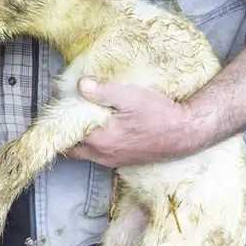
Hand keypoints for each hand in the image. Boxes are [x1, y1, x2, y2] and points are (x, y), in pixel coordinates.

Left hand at [65, 78, 203, 167]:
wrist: (186, 132)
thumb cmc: (159, 114)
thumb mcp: (131, 96)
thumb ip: (103, 91)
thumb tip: (80, 85)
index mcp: (100, 141)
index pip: (66, 135)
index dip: (60, 120)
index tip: (59, 105)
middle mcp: (103, 155)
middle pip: (72, 147)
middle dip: (66, 131)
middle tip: (68, 112)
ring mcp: (114, 160)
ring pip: (86, 152)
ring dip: (81, 137)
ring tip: (83, 116)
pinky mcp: (124, 160)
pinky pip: (100, 153)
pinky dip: (95, 142)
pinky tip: (103, 126)